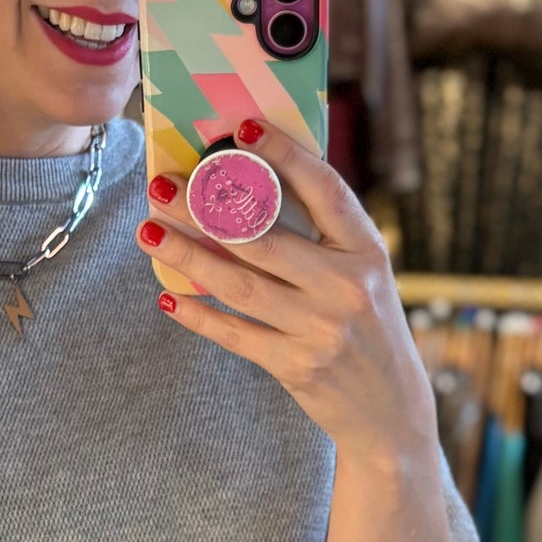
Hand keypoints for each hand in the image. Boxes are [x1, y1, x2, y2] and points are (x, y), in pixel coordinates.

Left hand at [140, 124, 436, 470]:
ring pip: (239, 284)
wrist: (391, 413)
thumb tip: (251, 192)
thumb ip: (323, 240)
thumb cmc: (368, 332)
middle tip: (162, 186)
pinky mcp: (297, 366)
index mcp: (367, 251)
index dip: (283, 155)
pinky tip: (169, 297)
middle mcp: (346, 286)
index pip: (324, 190)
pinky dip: (199, 315)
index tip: (242, 128)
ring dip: (187, 256)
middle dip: (204, 208)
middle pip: (263, 237)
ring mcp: (321, 328)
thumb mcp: (365, 278)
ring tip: (149, 233)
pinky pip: (236, 334)